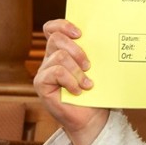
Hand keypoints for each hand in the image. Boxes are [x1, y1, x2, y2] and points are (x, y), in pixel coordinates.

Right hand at [34, 18, 108, 144]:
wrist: (92, 119)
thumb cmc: (95, 94)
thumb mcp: (97, 69)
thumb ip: (93, 54)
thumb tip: (104, 38)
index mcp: (62, 51)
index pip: (52, 29)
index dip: (63, 25)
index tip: (80, 34)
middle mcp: (50, 59)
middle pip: (56, 39)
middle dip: (76, 50)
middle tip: (89, 65)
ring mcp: (44, 71)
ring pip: (59, 56)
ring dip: (76, 70)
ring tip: (86, 83)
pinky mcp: (41, 84)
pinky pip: (56, 72)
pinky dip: (71, 81)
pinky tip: (78, 91)